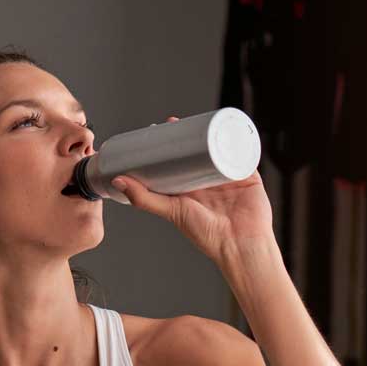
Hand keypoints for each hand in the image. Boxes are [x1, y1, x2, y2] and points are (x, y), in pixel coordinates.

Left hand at [112, 115, 273, 261]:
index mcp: (191, 190)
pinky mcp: (248, 174)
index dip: (168, 146)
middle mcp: (209, 182)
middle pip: (197, 150)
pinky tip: (228, 126)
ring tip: (198, 119)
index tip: (157, 131)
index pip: (177, 161)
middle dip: (187, 134)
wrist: (241, 245)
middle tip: (173, 122)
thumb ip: (145, 199)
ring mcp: (229, 176)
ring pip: (219, 147)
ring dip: (211, 132)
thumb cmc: (208, 235)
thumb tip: (118, 181)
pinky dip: (238, 138)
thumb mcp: (172, 211)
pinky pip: (243, 152)